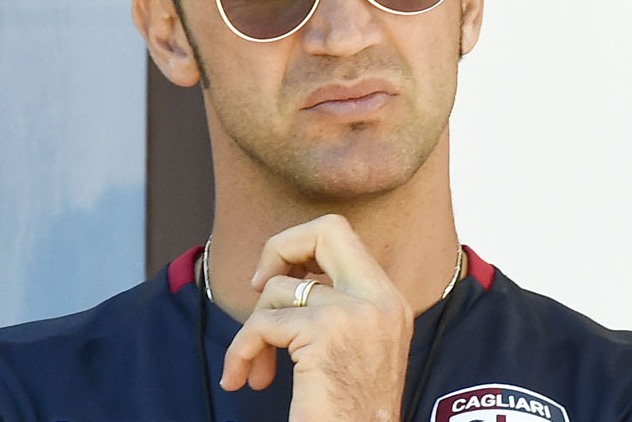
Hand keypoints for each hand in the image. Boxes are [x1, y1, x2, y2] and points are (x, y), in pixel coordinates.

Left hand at [220, 214, 413, 421]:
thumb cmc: (348, 413)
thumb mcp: (356, 347)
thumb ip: (338, 306)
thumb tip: (287, 273)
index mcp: (390, 300)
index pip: (342, 235)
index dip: (300, 247)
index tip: (278, 283)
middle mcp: (381, 299)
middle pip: (326, 228)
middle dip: (279, 248)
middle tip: (259, 288)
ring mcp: (356, 312)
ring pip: (280, 289)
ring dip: (253, 331)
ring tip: (254, 370)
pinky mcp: (326, 332)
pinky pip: (262, 324)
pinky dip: (241, 351)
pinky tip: (243, 380)